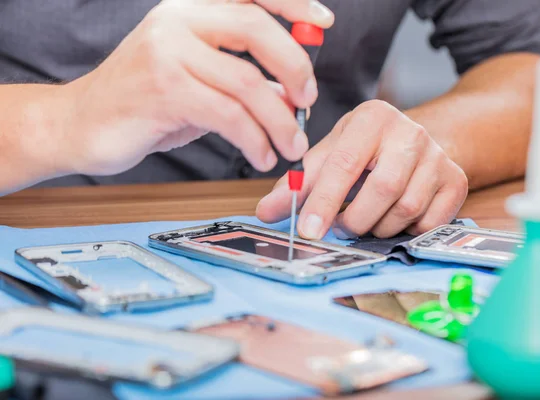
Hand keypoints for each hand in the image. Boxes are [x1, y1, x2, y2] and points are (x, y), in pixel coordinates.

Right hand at [58, 0, 333, 175]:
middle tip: (309, 101)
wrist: (79, 124)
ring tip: (290, 147)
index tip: (324, 21)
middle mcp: (176, 21)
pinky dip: (255, 139)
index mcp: (188, 10)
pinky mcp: (162, 91)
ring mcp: (166, 53)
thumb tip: (294, 95)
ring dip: (280, 121)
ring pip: (247, 82)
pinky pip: (228, 115)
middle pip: (256, 29)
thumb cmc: (144, 103)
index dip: (292, 2)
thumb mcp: (197, 82)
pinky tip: (261, 155)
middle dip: (295, 67)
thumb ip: (243, 81)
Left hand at [256, 100, 468, 238]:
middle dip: (355, 219)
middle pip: (383, 188)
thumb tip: (267, 211)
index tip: (308, 231)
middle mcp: (410, 131)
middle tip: (341, 227)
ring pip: (407, 209)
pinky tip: (394, 218)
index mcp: (372, 117)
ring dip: (379, 227)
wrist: (413, 145)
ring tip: (367, 220)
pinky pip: (429, 222)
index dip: (323, 201)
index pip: (344, 162)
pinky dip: (406, 230)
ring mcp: (438, 156)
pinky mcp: (456, 181)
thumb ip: (298, 184)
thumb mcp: (330, 155)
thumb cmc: (365, 151)